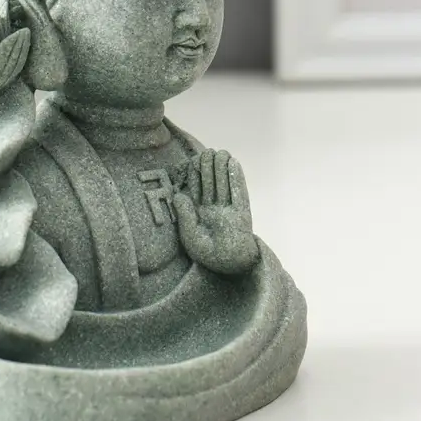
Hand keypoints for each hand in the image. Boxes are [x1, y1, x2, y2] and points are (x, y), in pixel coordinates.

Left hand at [174, 150, 259, 274]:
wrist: (232, 268)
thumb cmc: (210, 256)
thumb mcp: (190, 238)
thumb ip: (184, 217)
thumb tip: (179, 196)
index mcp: (200, 214)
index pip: (197, 189)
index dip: (196, 174)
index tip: (194, 158)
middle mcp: (214, 209)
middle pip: (211, 183)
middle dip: (209, 167)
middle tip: (209, 151)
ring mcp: (229, 210)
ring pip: (224, 184)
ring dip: (222, 168)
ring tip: (221, 152)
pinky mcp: (242, 213)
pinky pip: (239, 192)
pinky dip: (236, 178)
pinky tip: (234, 164)